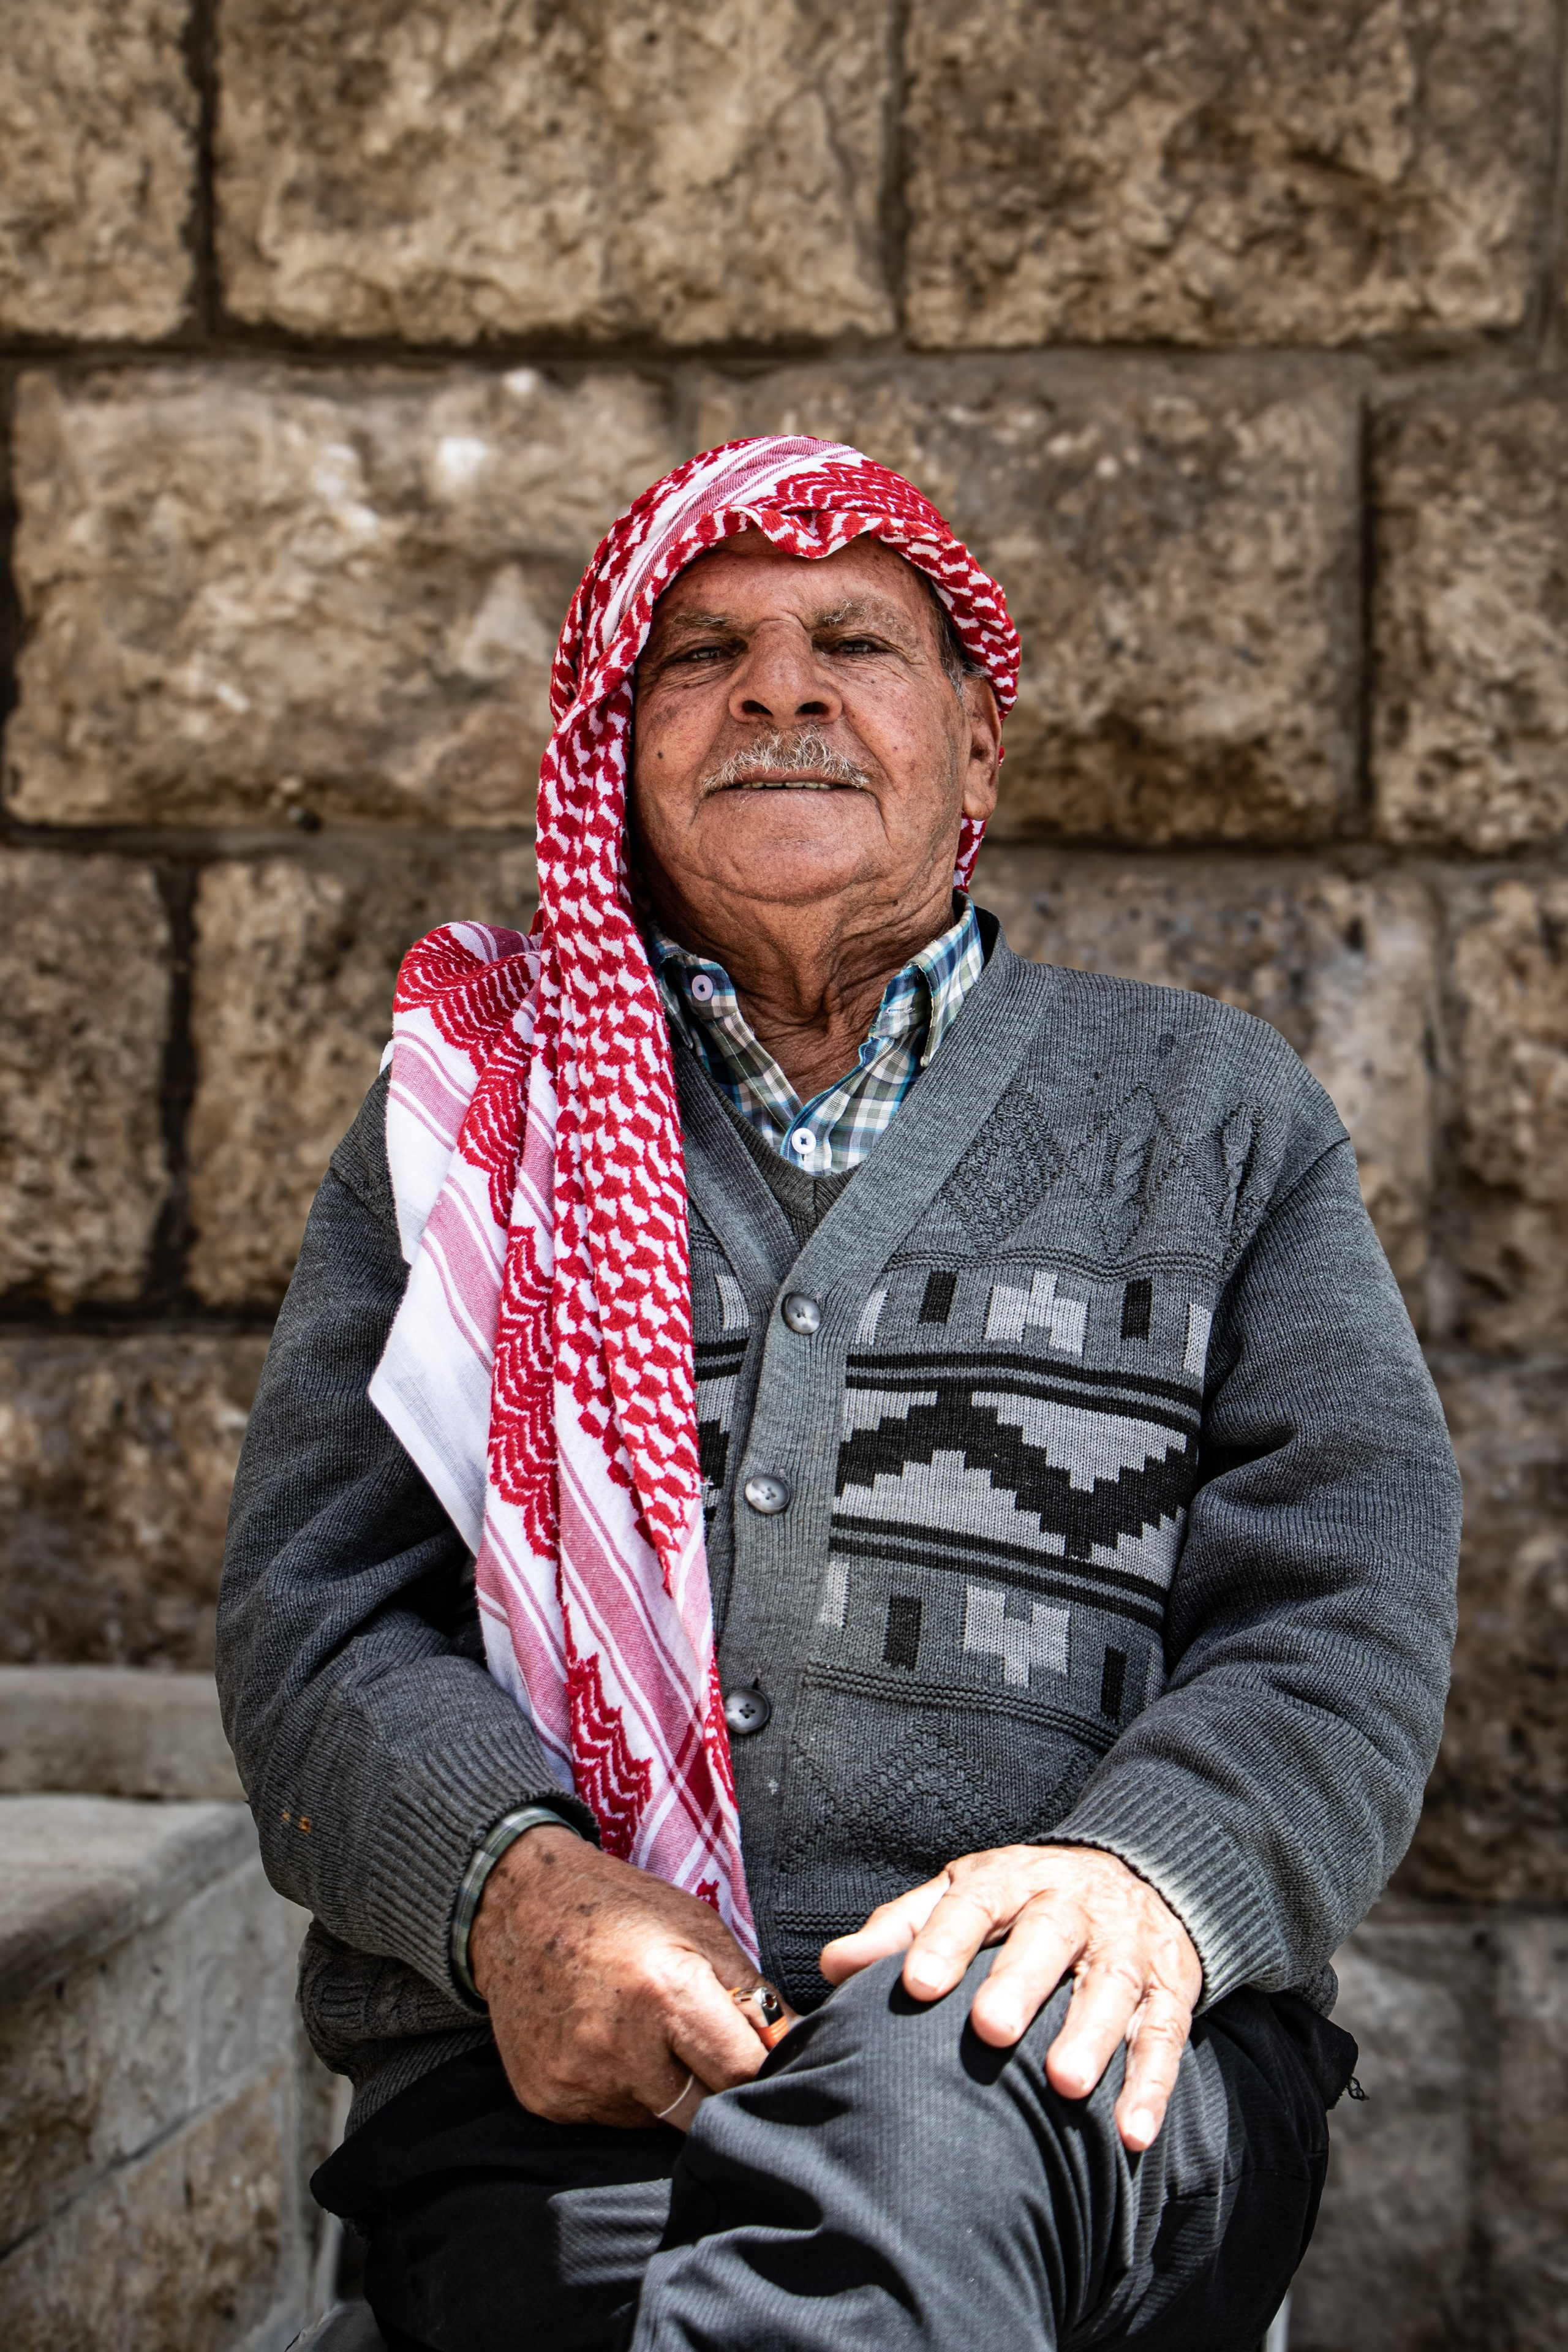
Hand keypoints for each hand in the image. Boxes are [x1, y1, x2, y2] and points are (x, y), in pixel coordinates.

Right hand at [469, 1827, 767, 2129]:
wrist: (516, 1906)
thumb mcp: (697, 1927)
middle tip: (711, 2053)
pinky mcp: (549, 2101)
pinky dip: (625, 2092)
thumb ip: (749, 1992)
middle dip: (719, 2089)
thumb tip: (795, 2042)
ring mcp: (580, 2081)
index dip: (764, 2067)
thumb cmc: (619, 1907)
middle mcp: (620, 2048)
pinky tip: (610, 2046)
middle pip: (704, 2114)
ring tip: (650, 2036)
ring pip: (658, 2120)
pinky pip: (611, 2117)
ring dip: (671, 2091)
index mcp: (665, 1994)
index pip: (743, 2072)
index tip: (768, 2059)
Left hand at [819, 1845, 1201, 2151]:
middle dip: (1021, 1981)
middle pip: (1048, 1937)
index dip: (945, 1940)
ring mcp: (1125, 1947)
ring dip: (1092, 2034)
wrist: (1136, 1875)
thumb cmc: (1025, 1901)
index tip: (915, 1984)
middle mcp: (1072, 1906)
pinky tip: (1132, 2134)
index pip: (976, 1902)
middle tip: (990, 2030)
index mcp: (1013, 1880)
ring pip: (1111, 1985)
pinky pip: (1166, 2035)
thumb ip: (904, 1928)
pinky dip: (1152, 2085)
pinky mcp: (1170, 1989)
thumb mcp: (965, 1894)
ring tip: (1063, 2084)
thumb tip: (834, 1966)